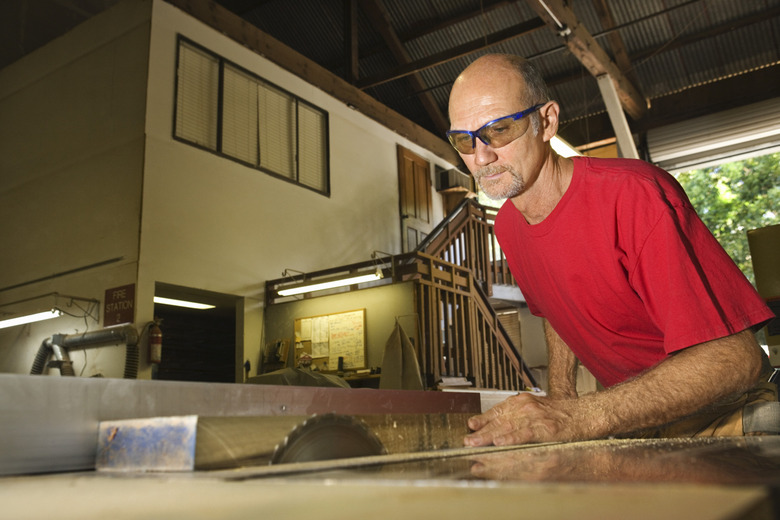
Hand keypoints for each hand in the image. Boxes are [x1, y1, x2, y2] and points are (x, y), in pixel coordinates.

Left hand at [464, 393, 578, 446]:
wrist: (584, 414)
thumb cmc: (560, 414)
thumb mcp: (534, 410)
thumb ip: (516, 416)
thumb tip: (496, 425)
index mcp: (522, 402)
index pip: (497, 411)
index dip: (482, 420)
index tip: (470, 427)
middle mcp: (526, 407)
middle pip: (499, 421)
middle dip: (481, 432)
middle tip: (467, 440)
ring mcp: (535, 417)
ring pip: (507, 427)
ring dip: (489, 437)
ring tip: (476, 444)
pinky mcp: (545, 428)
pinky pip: (524, 434)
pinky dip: (511, 439)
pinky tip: (500, 443)